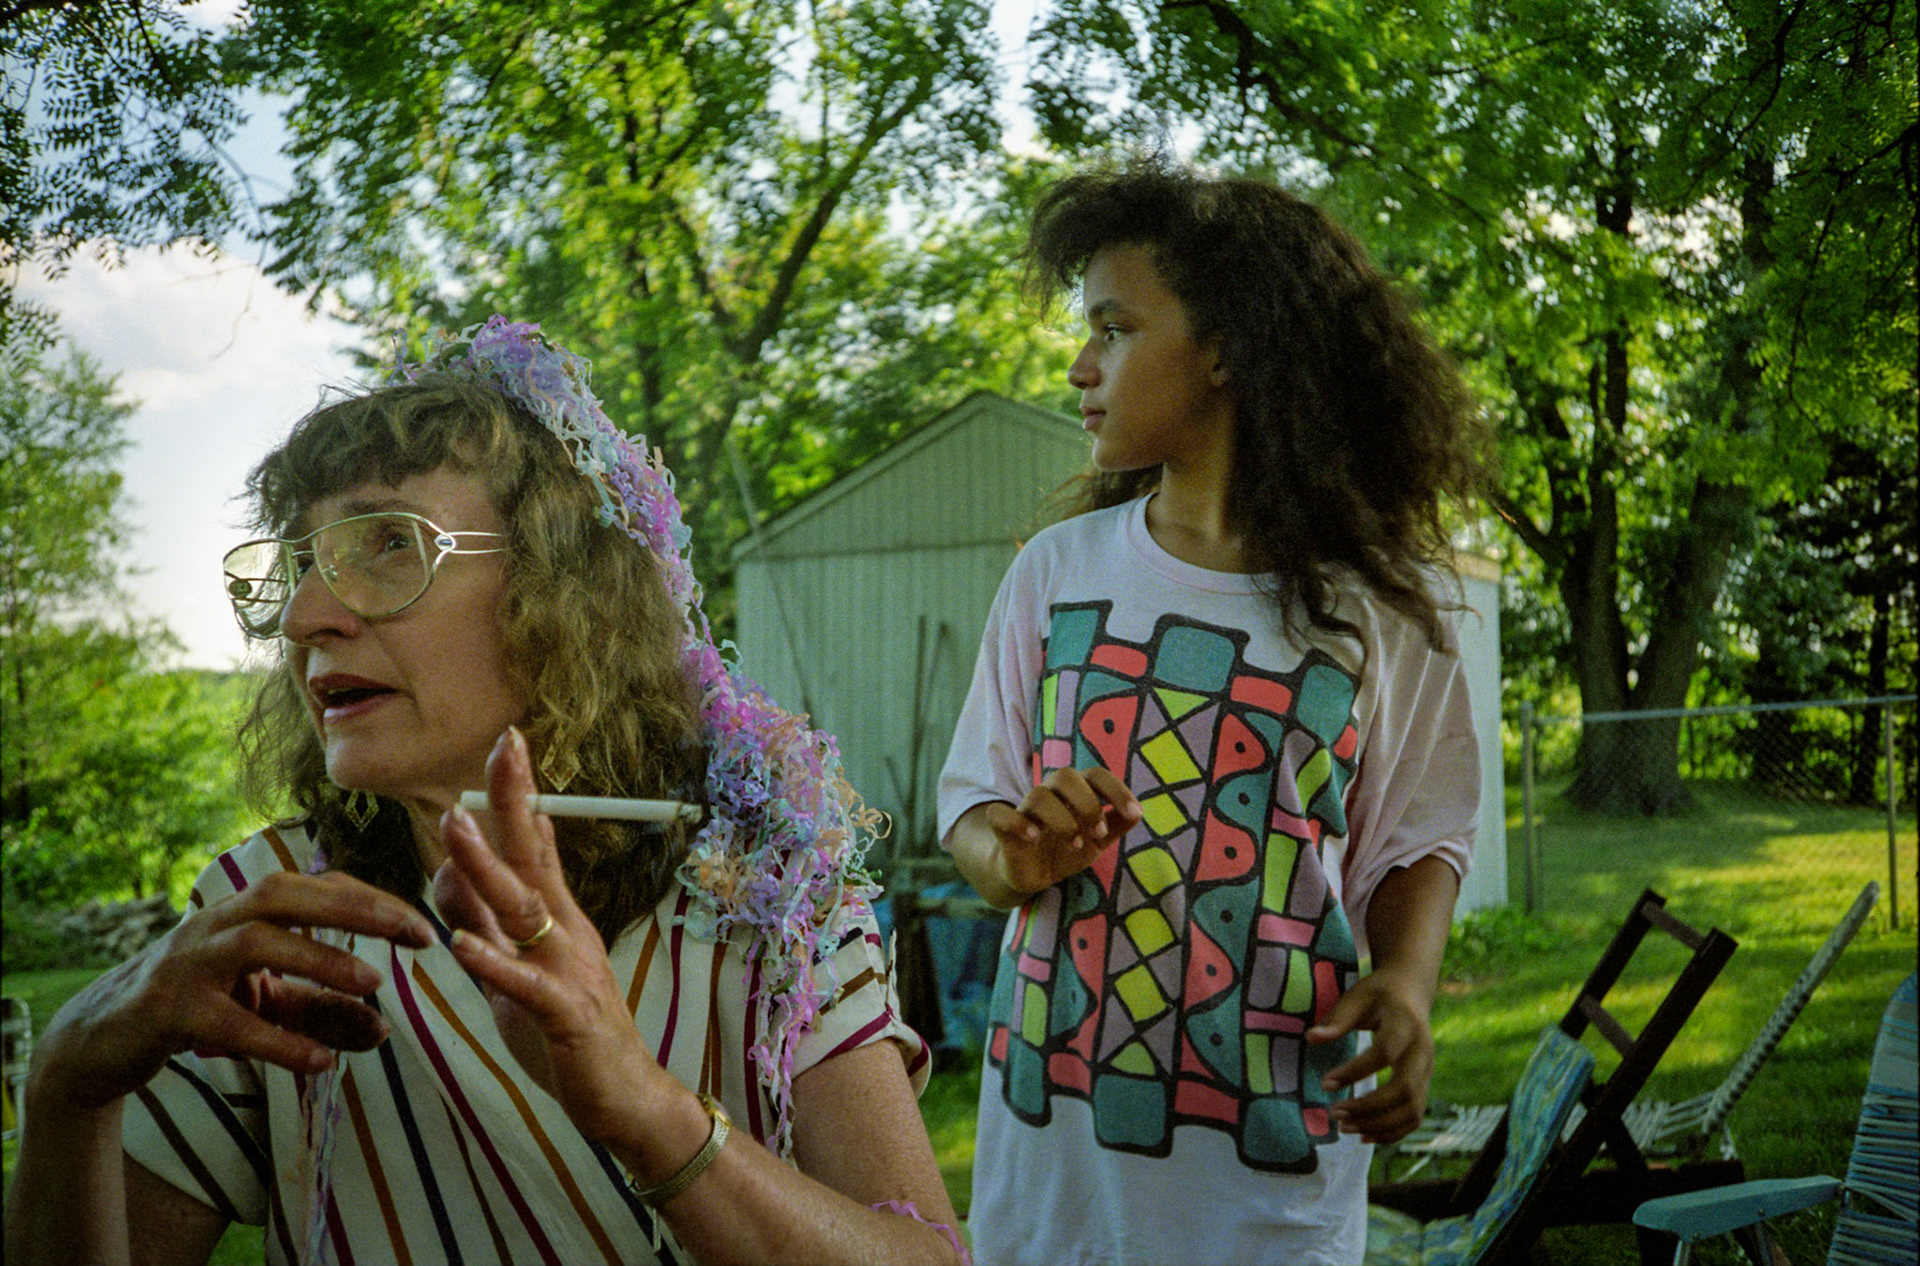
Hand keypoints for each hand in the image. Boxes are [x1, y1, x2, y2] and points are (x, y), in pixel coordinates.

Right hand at [31, 870, 434, 1111]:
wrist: (99, 1040)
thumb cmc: (196, 1006)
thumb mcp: (266, 1005)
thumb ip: (320, 1011)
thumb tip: (384, 1030)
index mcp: (244, 910)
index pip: (316, 887)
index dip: (371, 899)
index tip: (424, 926)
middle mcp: (215, 923)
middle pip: (286, 895)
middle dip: (356, 908)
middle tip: (414, 934)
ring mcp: (187, 963)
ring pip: (255, 943)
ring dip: (318, 958)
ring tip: (372, 984)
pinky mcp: (165, 1010)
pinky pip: (227, 1021)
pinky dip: (277, 1039)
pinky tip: (321, 1060)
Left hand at [434, 727, 677, 1142]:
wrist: (622, 1093)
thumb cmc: (568, 1032)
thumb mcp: (516, 970)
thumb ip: (487, 922)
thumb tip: (458, 867)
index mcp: (555, 919)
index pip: (534, 845)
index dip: (520, 795)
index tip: (508, 743)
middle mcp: (565, 932)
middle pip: (533, 857)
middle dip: (514, 802)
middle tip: (501, 749)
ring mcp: (568, 969)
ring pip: (522, 909)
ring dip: (485, 866)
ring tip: (453, 827)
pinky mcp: (565, 1013)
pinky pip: (523, 984)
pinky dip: (492, 963)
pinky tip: (459, 945)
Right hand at [986, 766, 1140, 901]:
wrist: (1034, 875)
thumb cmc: (1067, 849)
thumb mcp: (1098, 841)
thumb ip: (1117, 824)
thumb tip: (1138, 812)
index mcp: (1075, 791)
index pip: (1096, 775)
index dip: (1117, 789)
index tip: (1135, 813)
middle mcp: (1050, 793)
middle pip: (1065, 776)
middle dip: (1087, 804)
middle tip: (1099, 833)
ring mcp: (1025, 809)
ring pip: (1038, 795)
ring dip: (1062, 820)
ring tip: (1075, 845)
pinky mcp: (1004, 828)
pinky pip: (1000, 815)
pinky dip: (1017, 823)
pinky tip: (1034, 838)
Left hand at [1306, 967, 1435, 1144]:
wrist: (1411, 991)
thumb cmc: (1379, 994)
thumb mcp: (1356, 997)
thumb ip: (1337, 1019)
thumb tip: (1311, 1038)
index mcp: (1405, 1025)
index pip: (1384, 1054)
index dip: (1355, 1071)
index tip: (1326, 1083)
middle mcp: (1423, 1051)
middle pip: (1404, 1090)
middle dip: (1369, 1108)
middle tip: (1334, 1113)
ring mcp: (1428, 1071)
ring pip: (1413, 1110)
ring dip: (1379, 1125)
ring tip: (1344, 1127)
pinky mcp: (1425, 1084)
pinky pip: (1415, 1116)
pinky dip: (1393, 1132)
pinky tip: (1364, 1135)